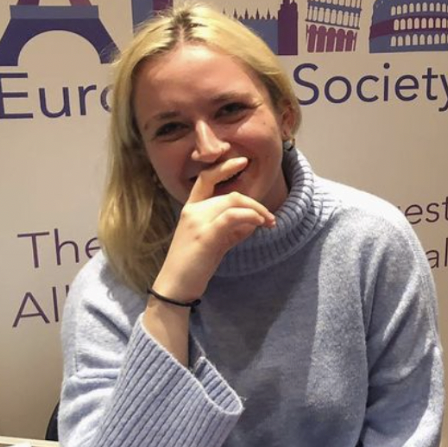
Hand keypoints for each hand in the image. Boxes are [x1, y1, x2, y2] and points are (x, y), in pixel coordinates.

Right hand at [152, 157, 275, 301]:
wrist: (176, 285)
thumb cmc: (195, 264)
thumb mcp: (214, 241)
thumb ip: (232, 228)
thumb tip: (254, 221)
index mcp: (191, 209)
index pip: (206, 179)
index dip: (224, 167)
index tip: (243, 161)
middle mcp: (192, 211)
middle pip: (230, 195)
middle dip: (255, 204)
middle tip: (270, 219)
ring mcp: (197, 222)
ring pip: (232, 202)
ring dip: (257, 211)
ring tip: (269, 223)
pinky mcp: (205, 236)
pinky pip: (232, 217)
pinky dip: (250, 217)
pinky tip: (260, 224)